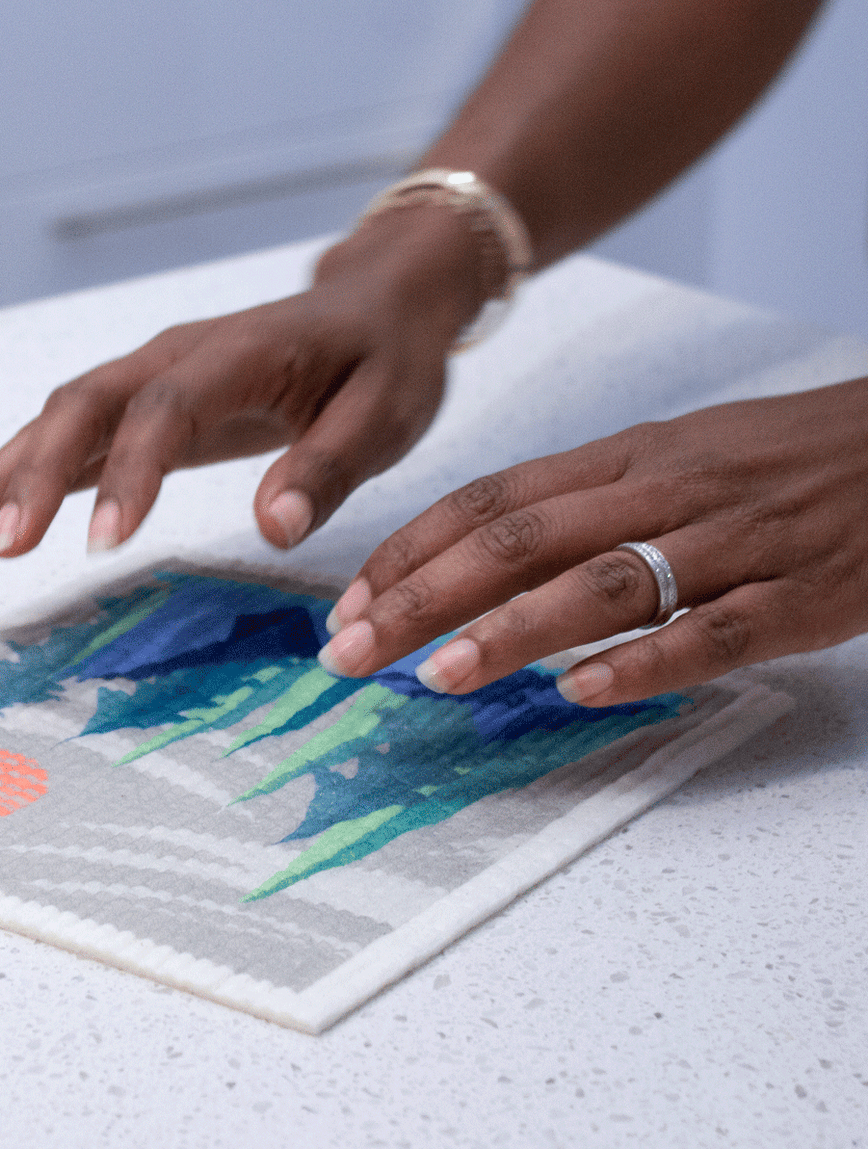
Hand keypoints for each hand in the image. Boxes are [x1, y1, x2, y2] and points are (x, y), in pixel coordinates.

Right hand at [0, 208, 485, 558]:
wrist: (372, 306)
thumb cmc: (384, 359)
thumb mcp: (387, 411)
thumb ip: (332, 465)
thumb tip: (277, 529)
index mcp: (234, 354)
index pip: (165, 409)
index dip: (128, 473)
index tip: (104, 545)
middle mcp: (172, 358)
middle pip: (80, 408)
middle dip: (27, 477)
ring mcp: (147, 380)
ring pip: (55, 423)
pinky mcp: (140, 408)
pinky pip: (67, 442)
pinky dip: (18, 481)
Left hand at [317, 378, 867, 703]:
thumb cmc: (776, 461)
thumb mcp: (667, 459)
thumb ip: (576, 506)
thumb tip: (471, 561)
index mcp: (624, 458)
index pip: (489, 502)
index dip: (410, 553)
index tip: (349, 604)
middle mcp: (663, 492)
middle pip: (521, 541)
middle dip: (423, 598)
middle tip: (354, 651)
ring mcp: (732, 543)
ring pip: (605, 582)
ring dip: (512, 631)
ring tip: (442, 675)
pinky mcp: (798, 596)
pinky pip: (712, 632)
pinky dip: (642, 661)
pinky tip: (579, 691)